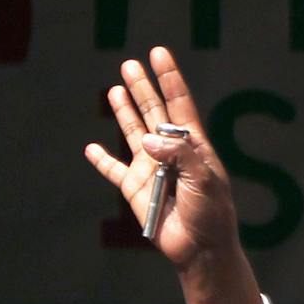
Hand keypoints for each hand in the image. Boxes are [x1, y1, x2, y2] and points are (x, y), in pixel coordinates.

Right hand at [83, 47, 240, 273]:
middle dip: (143, 87)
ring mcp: (151, 169)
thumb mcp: (204, 181)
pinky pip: (113, 171)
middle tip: (131, 64)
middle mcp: (170, 153)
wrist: (201, 249)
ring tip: (116, 88)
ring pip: (133, 133)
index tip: (159, 53)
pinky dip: (101, 160)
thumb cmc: (212, 214)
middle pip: (153, 112)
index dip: (169, 79)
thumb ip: (179, 157)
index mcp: (193, 146)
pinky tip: (91, 148)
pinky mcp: (135, 189)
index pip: (179, 105)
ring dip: (124, 111)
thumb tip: (147, 140)